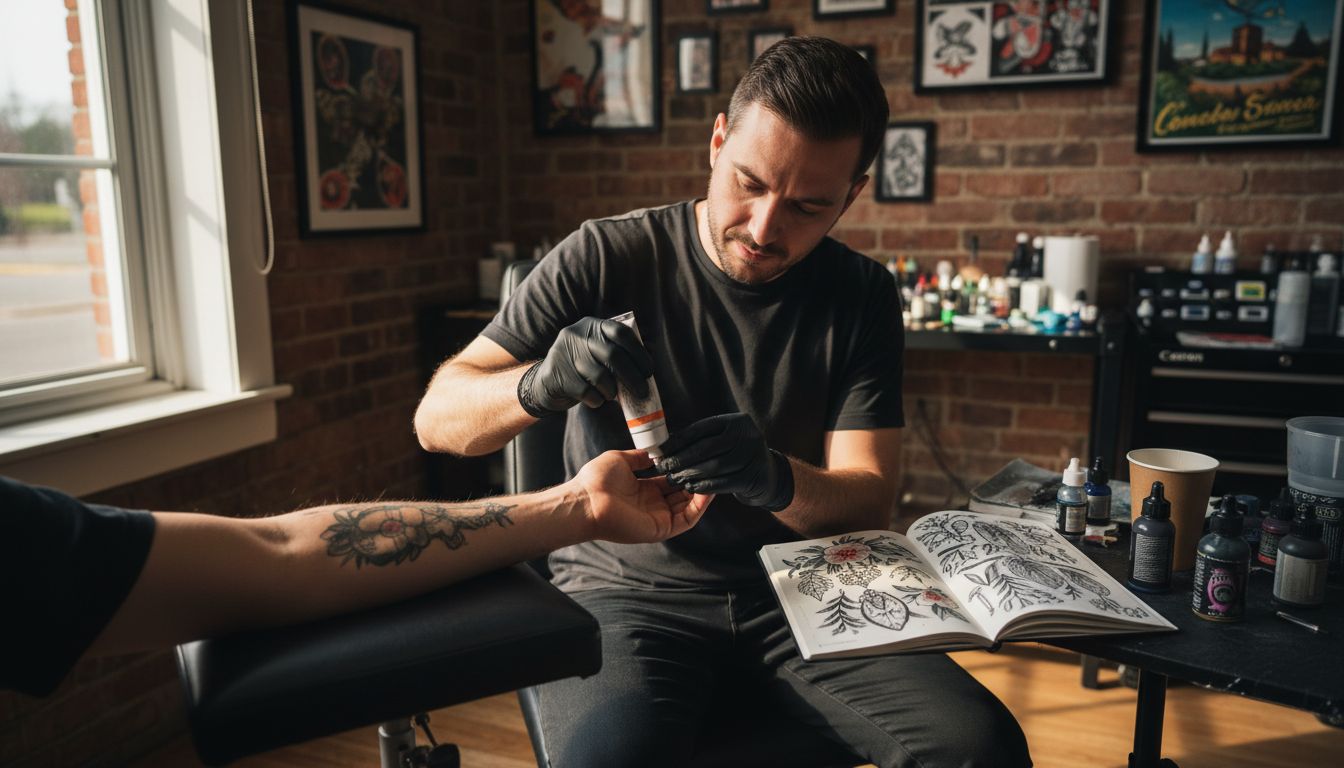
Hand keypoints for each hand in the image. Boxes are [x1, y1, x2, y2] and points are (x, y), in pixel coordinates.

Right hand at [519, 317, 653, 415]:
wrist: (545, 383)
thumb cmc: (581, 369)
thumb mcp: (596, 353)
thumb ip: (618, 354)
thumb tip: (648, 368)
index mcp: (592, 325)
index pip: (621, 333)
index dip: (639, 353)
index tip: (649, 371)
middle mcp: (577, 335)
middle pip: (613, 356)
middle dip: (633, 377)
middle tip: (643, 392)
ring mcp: (565, 353)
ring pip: (601, 377)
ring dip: (612, 391)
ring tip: (612, 395)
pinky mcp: (558, 374)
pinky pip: (587, 392)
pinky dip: (597, 400)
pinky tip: (596, 400)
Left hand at [575, 450, 712, 543]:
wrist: (586, 501)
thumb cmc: (597, 480)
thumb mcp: (621, 459)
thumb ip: (641, 457)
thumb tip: (656, 452)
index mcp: (643, 489)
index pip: (671, 481)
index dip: (685, 470)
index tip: (697, 459)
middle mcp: (652, 505)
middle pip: (682, 494)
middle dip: (696, 480)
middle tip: (710, 466)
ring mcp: (657, 518)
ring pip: (688, 507)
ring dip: (702, 493)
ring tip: (714, 476)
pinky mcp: (660, 529)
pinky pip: (686, 519)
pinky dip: (699, 507)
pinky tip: (708, 490)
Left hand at [654, 413, 794, 510]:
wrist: (770, 475)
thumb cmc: (738, 455)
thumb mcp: (725, 439)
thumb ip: (702, 439)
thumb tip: (667, 443)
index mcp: (736, 421)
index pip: (701, 429)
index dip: (678, 440)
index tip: (661, 450)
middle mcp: (747, 435)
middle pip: (706, 447)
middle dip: (682, 458)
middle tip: (665, 467)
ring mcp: (753, 456)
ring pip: (713, 466)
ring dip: (691, 474)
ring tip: (675, 479)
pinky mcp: (753, 477)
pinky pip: (723, 483)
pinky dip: (704, 486)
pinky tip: (690, 488)